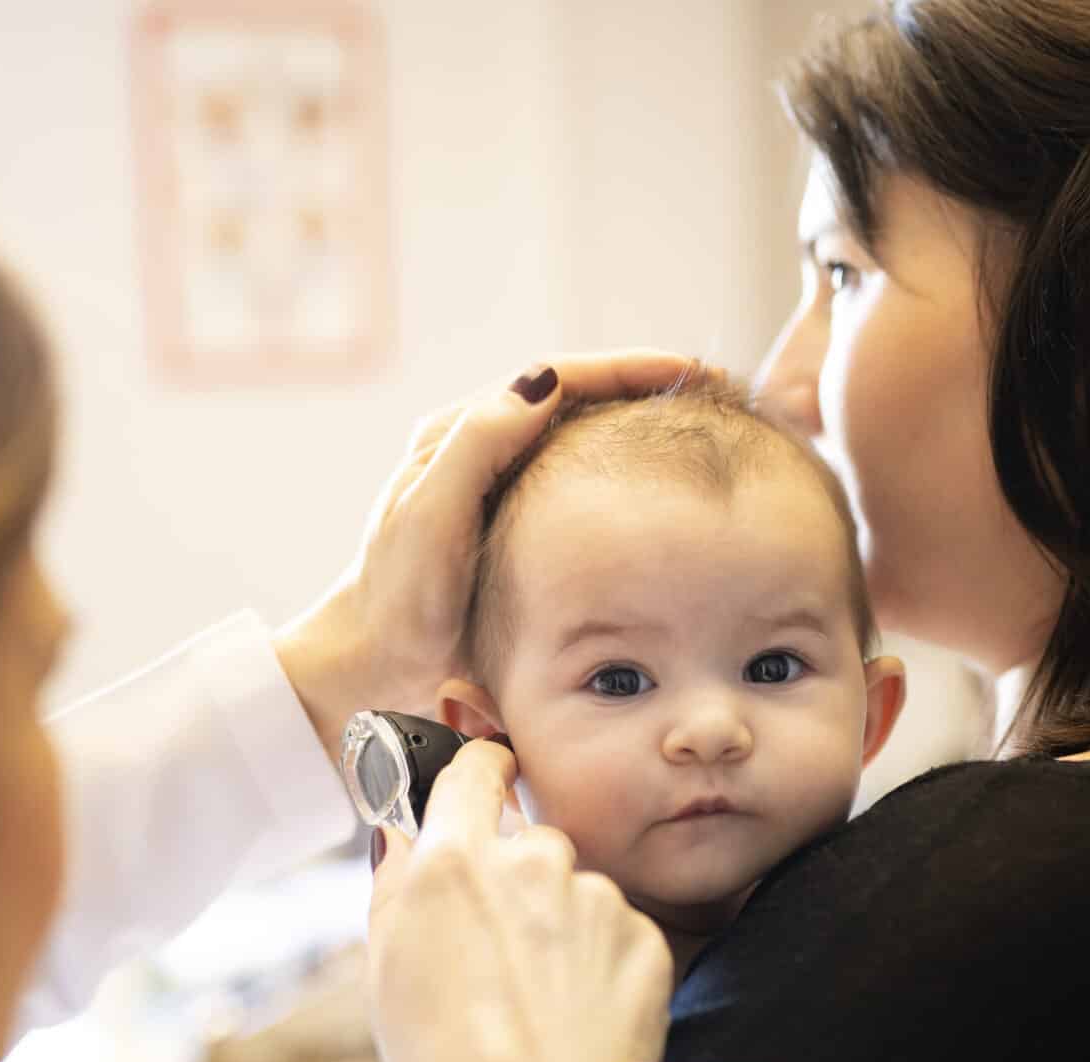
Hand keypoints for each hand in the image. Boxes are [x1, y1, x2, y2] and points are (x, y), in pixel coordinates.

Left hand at [273, 351, 715, 751]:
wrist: (374, 666)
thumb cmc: (398, 599)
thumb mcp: (432, 517)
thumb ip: (478, 444)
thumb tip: (543, 380)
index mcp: (460, 432)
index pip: (558, 377)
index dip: (629, 368)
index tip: (690, 371)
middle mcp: (482, 449)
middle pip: (577, 397)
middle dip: (646, 386)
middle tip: (715, 391)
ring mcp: (500, 488)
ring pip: (583, 436)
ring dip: (641, 424)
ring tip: (704, 426)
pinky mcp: (515, 527)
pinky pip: (582, 483)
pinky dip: (627, 474)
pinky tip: (666, 492)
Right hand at [365, 739, 674, 1061]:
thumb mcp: (386, 972)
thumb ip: (395, 886)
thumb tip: (402, 838)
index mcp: (456, 861)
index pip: (475, 771)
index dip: (479, 770)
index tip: (485, 776)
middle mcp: (532, 862)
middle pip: (527, 843)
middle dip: (515, 882)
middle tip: (497, 956)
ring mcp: (596, 899)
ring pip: (575, 893)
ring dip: (559, 927)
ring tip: (536, 1005)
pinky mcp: (644, 939)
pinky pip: (618, 934)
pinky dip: (601, 965)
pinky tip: (576, 1018)